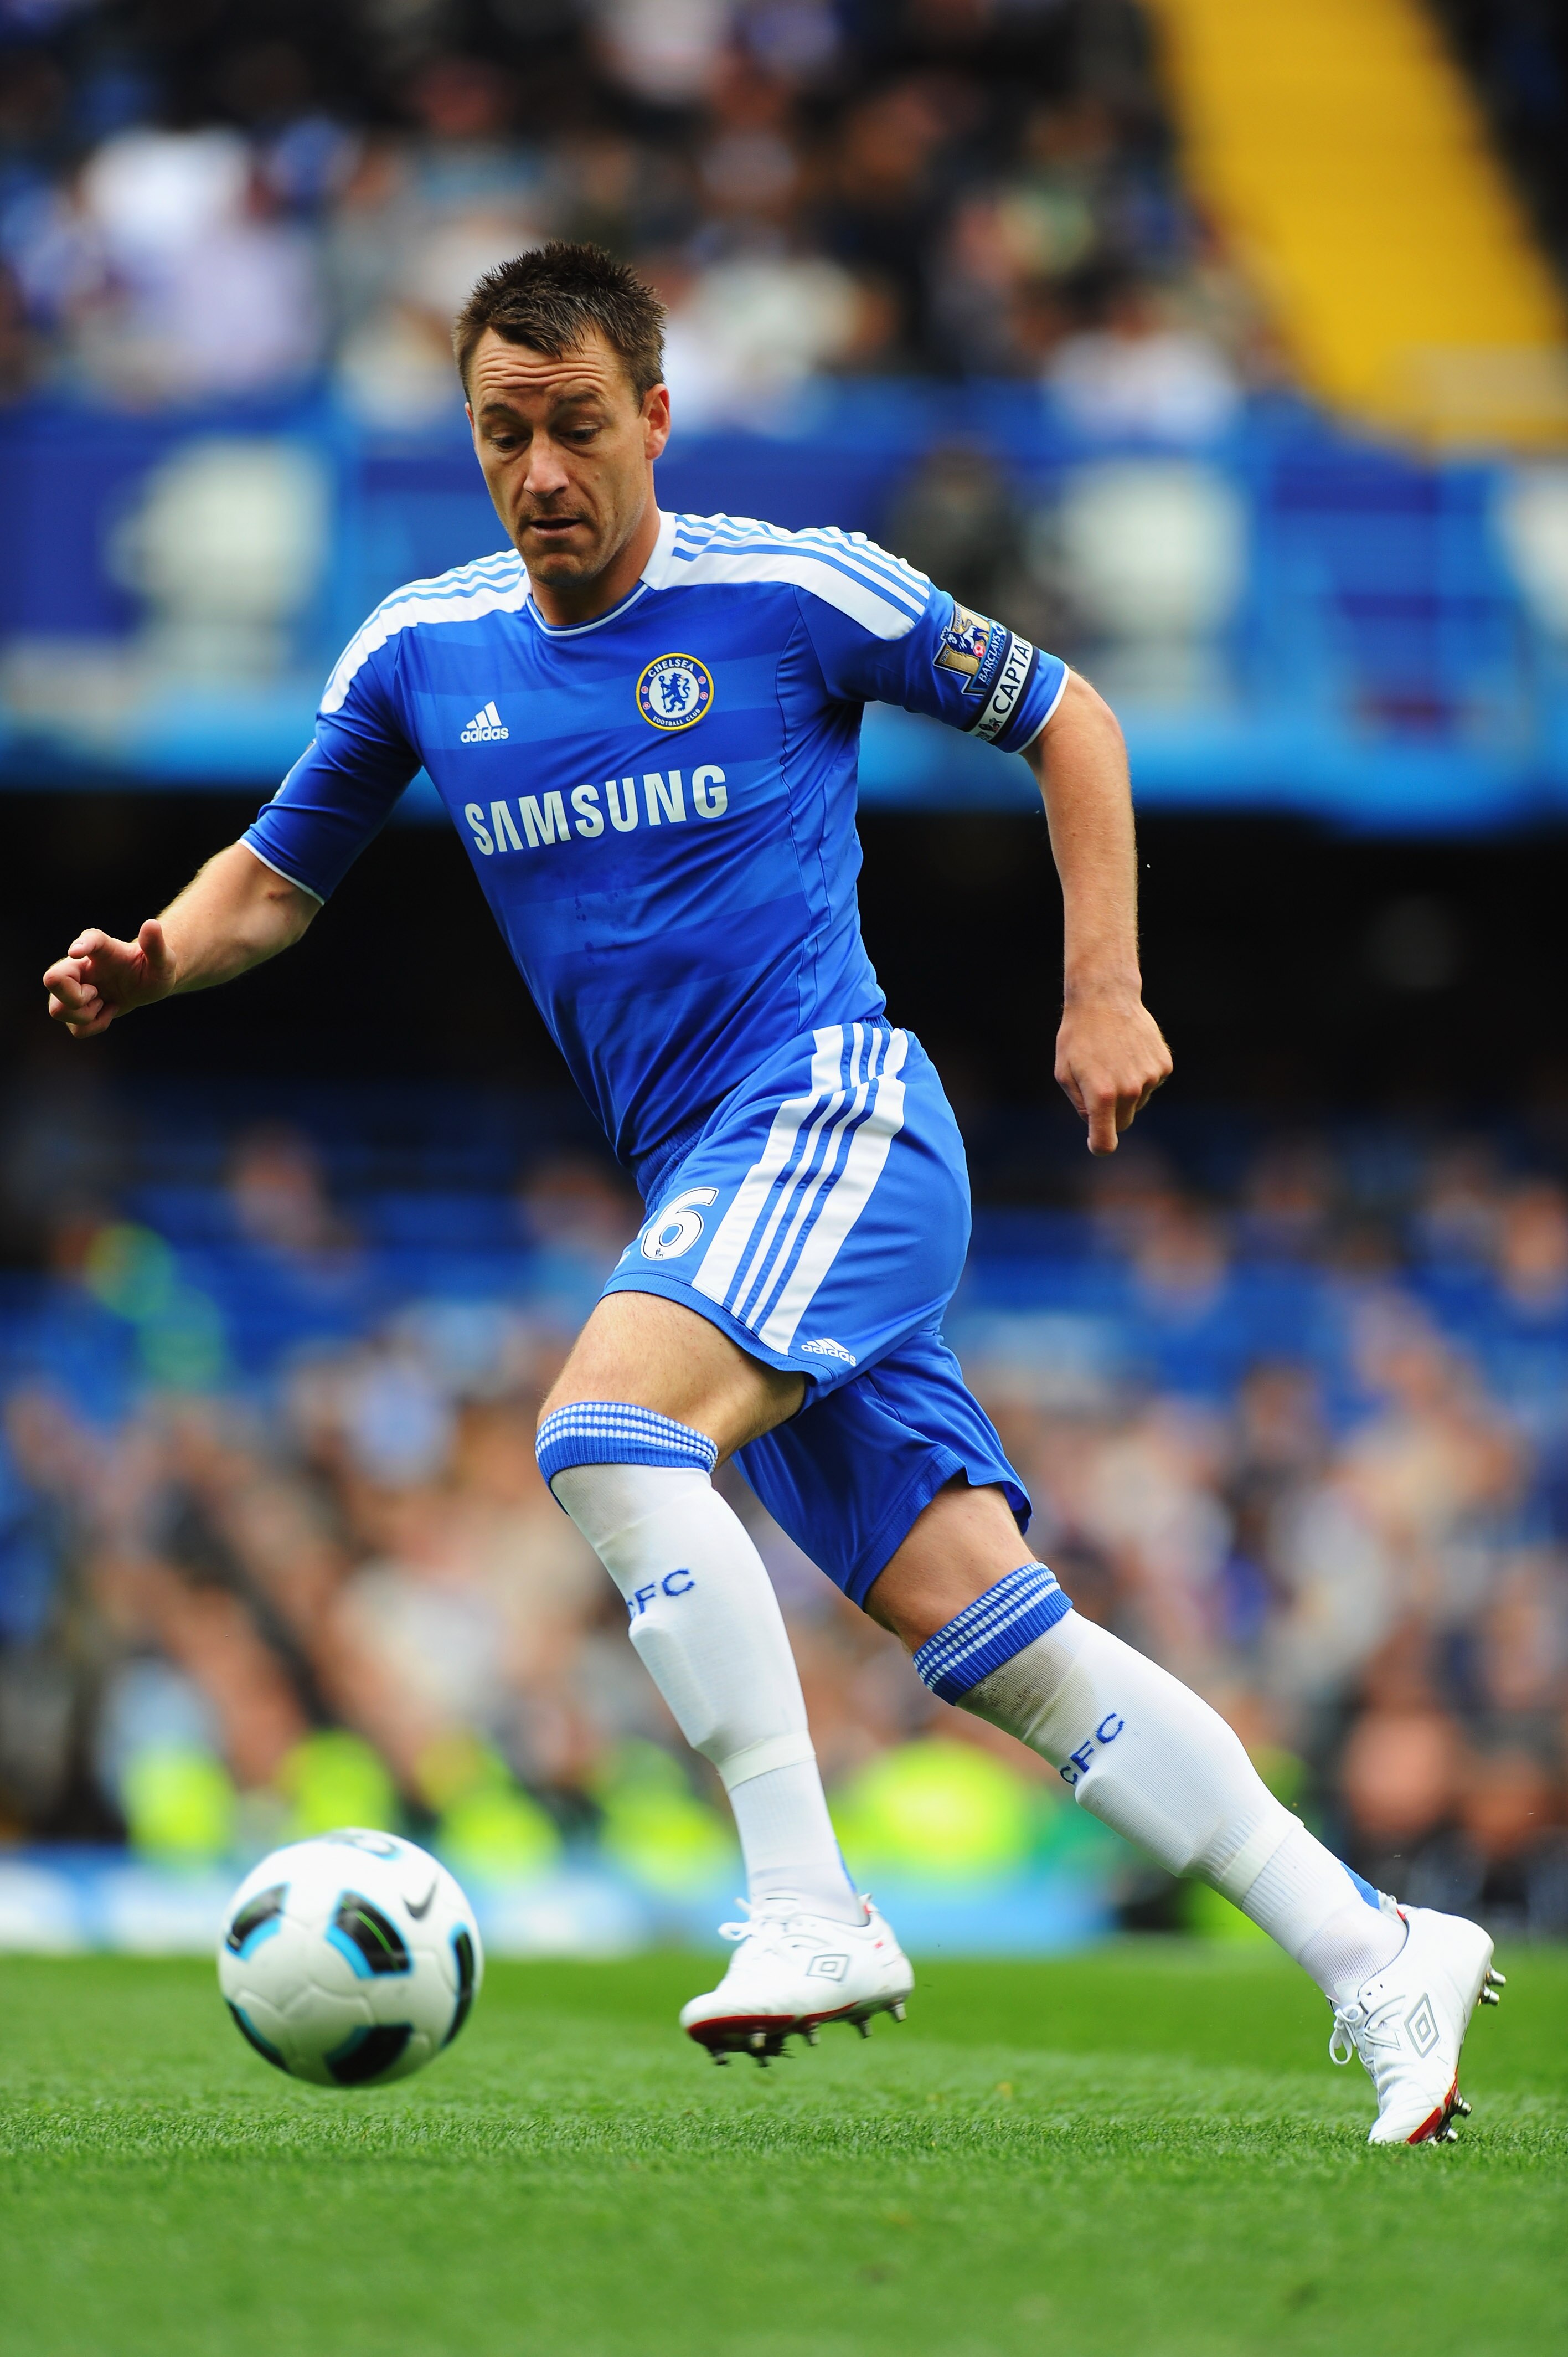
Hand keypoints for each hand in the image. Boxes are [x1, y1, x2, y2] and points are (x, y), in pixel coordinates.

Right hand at [43, 921, 174, 1039]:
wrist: (147, 985)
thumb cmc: (153, 969)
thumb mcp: (163, 961)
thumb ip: (156, 946)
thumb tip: (152, 924)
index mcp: (102, 948)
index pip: (88, 939)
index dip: (81, 945)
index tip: (77, 952)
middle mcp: (79, 965)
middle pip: (52, 979)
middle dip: (76, 997)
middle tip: (98, 994)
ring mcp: (73, 987)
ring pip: (57, 1010)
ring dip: (85, 1016)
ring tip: (104, 1003)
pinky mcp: (74, 1007)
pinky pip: (75, 1029)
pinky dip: (93, 1026)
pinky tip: (106, 1011)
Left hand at [1055, 992, 1171, 1154]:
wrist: (1105, 998)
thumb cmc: (1078, 1037)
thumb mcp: (1064, 1074)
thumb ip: (1080, 1105)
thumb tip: (1096, 1123)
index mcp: (1102, 1095)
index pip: (1106, 1140)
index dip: (1099, 1144)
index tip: (1096, 1142)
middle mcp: (1130, 1090)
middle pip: (1123, 1122)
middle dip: (1111, 1114)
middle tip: (1098, 1085)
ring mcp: (1150, 1078)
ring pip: (1137, 1102)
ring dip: (1126, 1091)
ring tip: (1113, 1061)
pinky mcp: (1164, 1066)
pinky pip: (1150, 1085)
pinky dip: (1141, 1076)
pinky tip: (1128, 1053)